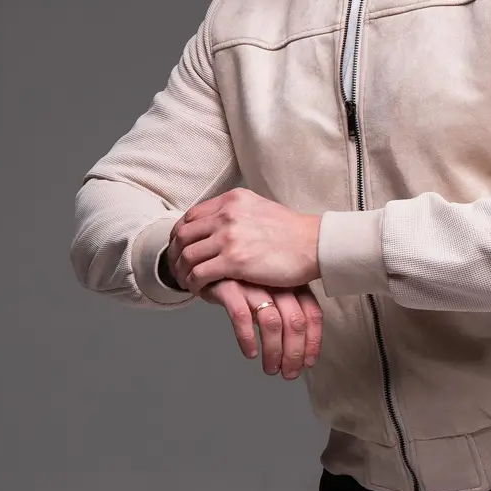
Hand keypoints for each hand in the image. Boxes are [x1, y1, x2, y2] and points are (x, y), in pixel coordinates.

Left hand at [168, 189, 320, 292]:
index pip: (191, 216)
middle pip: (183, 235)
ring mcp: (230, 237)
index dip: (180, 235)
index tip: (181, 249)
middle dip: (175, 254)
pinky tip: (200, 290)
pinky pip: (200, 274)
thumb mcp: (261, 208)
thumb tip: (221, 224)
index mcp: (233, 200)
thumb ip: (238, 212)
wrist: (315, 244)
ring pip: (187, 256)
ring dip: (182, 272)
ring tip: (187, 282)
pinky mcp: (235, 261)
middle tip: (177, 269)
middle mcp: (227, 214)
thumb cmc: (294, 232)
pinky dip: (194, 284)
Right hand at [200, 278, 322, 378]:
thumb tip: (300, 351)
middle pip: (295, 322)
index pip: (312, 314)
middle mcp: (276, 283)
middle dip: (294, 353)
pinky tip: (250, 353)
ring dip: (274, 351)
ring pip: (272, 322)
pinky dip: (247, 338)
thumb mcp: (273, 293)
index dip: (313, 341)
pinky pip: (241, 316)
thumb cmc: (247, 282)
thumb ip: (289, 313)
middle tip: (289, 373)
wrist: (211, 262)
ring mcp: (253, 285)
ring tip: (271, 369)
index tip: (309, 363)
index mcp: (293, 283)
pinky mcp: (229, 287)